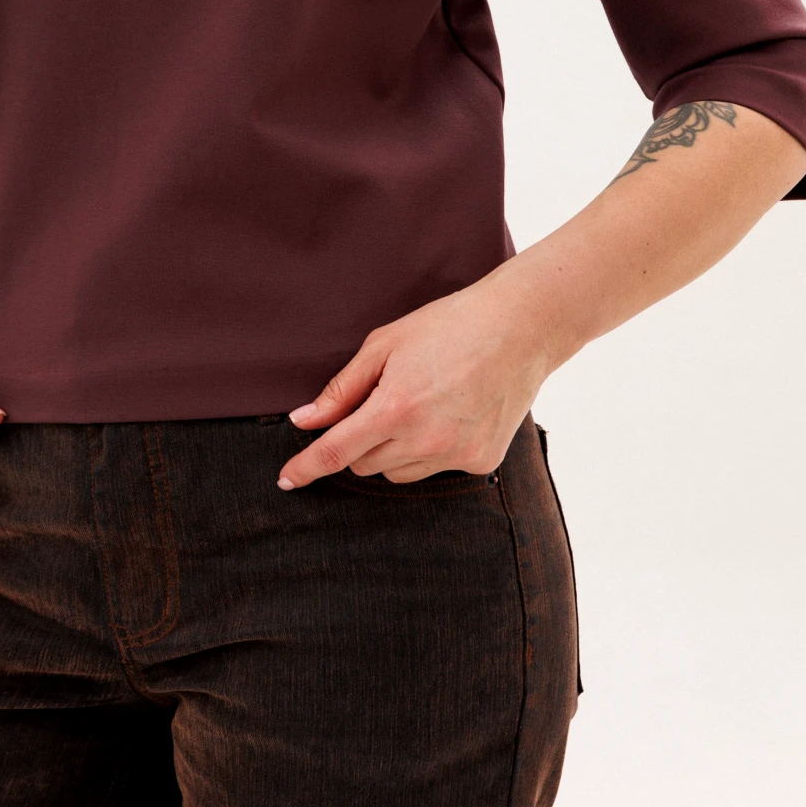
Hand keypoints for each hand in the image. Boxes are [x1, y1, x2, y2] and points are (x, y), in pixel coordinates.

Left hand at [276, 269, 552, 488]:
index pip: (337, 452)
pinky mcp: (481, 462)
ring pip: (398, 472)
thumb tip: (304, 421)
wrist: (519, 328)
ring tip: (419, 402)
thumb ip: (341, 390)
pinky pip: (435, 469)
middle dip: (357, 442)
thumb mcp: (384, 345)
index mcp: (396, 408)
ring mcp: (457, 455)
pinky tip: (448, 413)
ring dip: (392, 449)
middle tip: (378, 403)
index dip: (307, 468)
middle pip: (365, 465)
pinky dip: (429, 450)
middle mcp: (426, 440)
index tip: (285, 480)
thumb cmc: (447, 326)